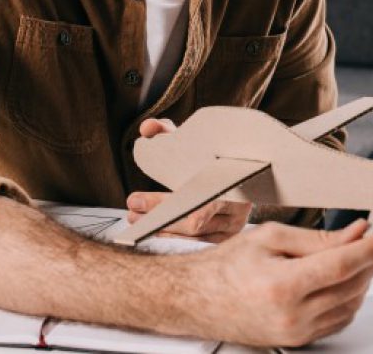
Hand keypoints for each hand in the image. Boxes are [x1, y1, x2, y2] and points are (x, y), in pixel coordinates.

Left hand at [126, 117, 251, 242]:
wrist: (243, 168)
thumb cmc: (211, 154)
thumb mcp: (191, 139)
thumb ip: (167, 131)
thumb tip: (146, 129)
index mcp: (233, 178)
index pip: (194, 197)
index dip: (160, 203)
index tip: (132, 199)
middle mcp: (239, 205)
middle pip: (193, 221)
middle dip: (157, 217)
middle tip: (130, 209)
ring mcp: (236, 224)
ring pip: (195, 236)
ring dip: (162, 229)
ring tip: (134, 218)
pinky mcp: (230, 237)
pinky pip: (199, 244)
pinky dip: (175, 238)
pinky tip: (156, 230)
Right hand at [184, 220, 372, 346]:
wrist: (196, 299)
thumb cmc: (226, 266)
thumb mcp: (270, 237)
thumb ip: (318, 238)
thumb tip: (356, 233)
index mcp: (282, 285)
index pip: (343, 266)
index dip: (371, 249)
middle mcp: (291, 315)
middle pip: (352, 287)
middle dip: (370, 261)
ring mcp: (296, 333)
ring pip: (350, 305)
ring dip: (362, 280)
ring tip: (358, 255)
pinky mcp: (298, 340)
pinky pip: (338, 321)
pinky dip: (349, 299)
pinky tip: (345, 279)